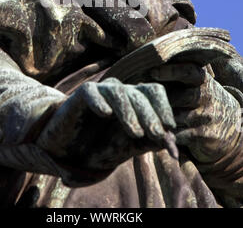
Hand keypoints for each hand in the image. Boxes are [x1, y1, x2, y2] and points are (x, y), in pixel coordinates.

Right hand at [37, 78, 177, 173]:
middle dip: (150, 115)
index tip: (169, 128)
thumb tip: (172, 144)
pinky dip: (98, 100)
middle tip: (156, 134)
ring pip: (118, 90)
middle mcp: (120, 92)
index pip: (154, 92)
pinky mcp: (80, 95)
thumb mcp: (129, 147)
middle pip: (139, 93)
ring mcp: (100, 91)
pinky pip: (90, 91)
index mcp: (135, 100)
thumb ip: (150, 143)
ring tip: (135, 132)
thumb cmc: (102, 145)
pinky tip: (105, 114)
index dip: (163, 107)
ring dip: (128, 111)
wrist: (69, 151)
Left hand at [149, 62, 241, 162]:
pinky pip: (178, 134)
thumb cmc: (199, 99)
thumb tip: (144, 77)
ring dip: (161, 119)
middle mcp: (207, 96)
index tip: (153, 72)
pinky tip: (158, 131)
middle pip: (179, 97)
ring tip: (148, 118)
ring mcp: (207, 116)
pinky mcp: (204, 134)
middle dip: (161, 101)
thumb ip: (175, 78)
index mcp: (202, 80)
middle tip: (145, 102)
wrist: (227, 124)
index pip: (188, 72)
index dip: (171, 71)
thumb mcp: (194, 85)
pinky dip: (166, 134)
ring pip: (175, 118)